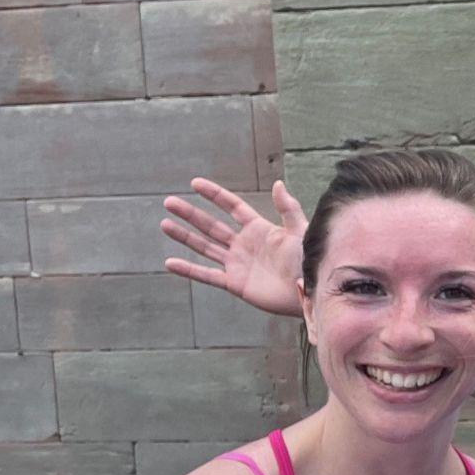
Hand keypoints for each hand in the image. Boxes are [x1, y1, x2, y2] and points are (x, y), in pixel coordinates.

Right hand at [162, 178, 307, 317]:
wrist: (310, 291)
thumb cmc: (309, 261)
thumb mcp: (299, 231)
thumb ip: (288, 209)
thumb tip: (277, 184)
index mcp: (259, 229)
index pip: (232, 207)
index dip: (214, 195)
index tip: (195, 183)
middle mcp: (244, 244)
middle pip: (211, 225)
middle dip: (190, 214)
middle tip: (169, 202)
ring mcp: (237, 264)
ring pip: (205, 247)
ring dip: (184, 236)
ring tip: (164, 224)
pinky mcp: (235, 283)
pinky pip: (207, 275)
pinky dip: (188, 270)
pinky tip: (170, 262)